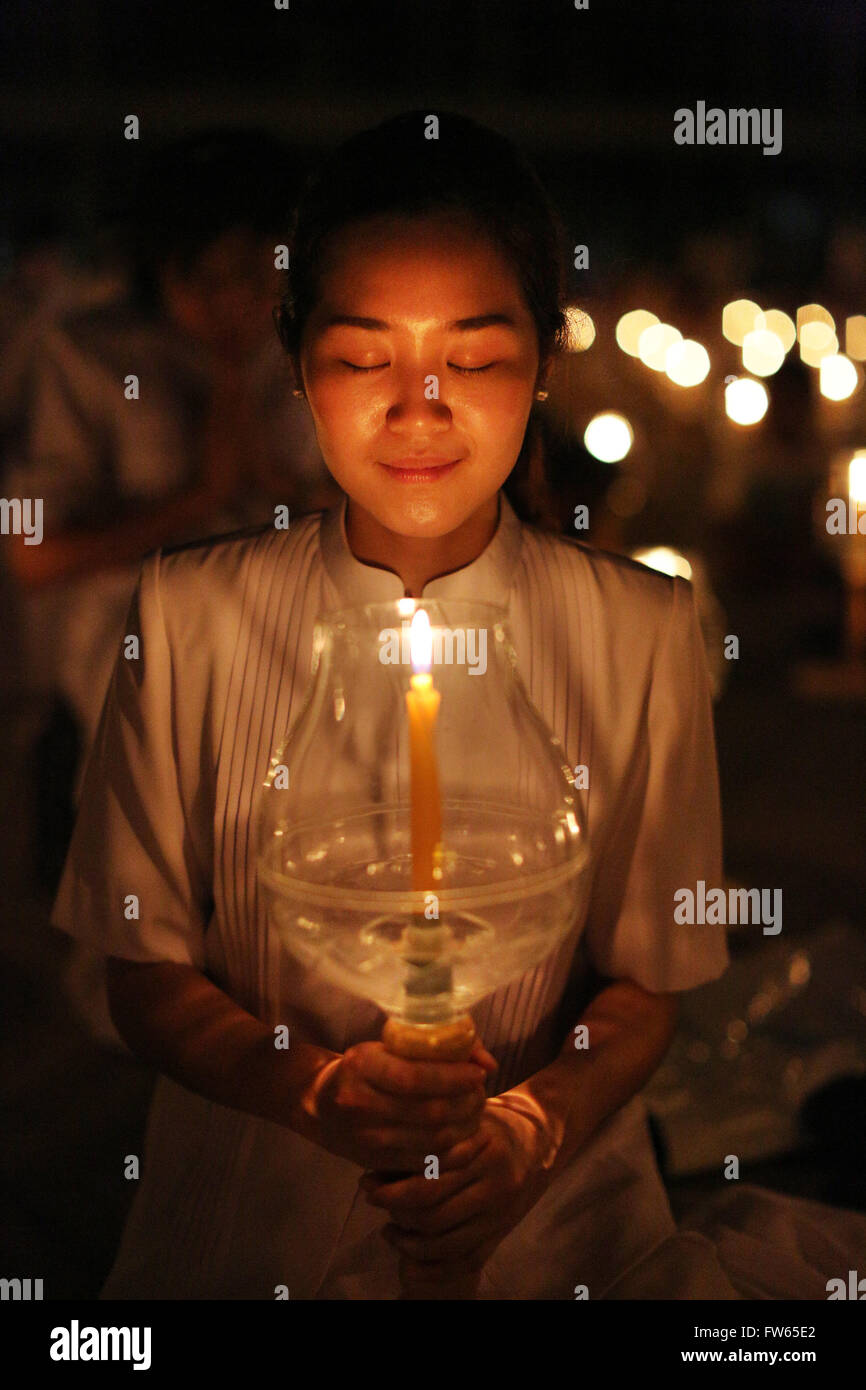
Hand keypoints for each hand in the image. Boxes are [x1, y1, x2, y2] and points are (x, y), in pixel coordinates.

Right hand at [301, 1041, 489, 1171]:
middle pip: (430, 1111)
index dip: (454, 1077)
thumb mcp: (388, 1046)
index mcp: (361, 1064)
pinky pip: (427, 1162)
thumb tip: (488, 1062)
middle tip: (481, 1092)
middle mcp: (361, 1103)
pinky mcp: (377, 1162)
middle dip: (466, 1102)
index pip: (415, 1076)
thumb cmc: (362, 1068)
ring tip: (476, 1110)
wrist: (320, 1105)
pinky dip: (454, 1150)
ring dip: (465, 1126)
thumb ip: (438, 1048)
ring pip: (433, 1139)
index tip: (479, 1073)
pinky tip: (464, 1134)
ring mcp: (368, 1138)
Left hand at [360, 1097, 555, 1282]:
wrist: (538, 1142)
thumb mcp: (463, 1120)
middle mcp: (494, 1184)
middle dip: (395, 1211)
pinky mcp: (500, 1233)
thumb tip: (377, 1157)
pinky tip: (408, 1246)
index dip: (392, 1187)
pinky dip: (429, 1261)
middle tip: (372, 1200)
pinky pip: (461, 1260)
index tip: (367, 1183)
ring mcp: (499, 1213)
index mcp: (483, 1151)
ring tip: (388, 1228)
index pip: (429, 1179)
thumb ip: (430, 1138)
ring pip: (444, 1241)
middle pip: (433, 1212)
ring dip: (408, 1241)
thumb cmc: (489, 1125)